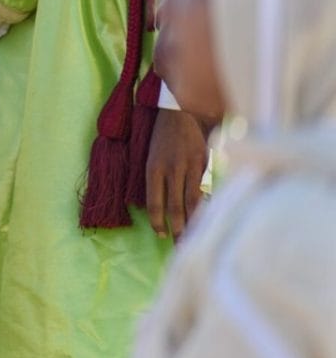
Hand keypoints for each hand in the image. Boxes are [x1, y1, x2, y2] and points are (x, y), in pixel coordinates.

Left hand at [144, 108, 208, 240]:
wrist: (181, 112)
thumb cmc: (162, 137)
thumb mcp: (152, 156)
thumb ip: (157, 181)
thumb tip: (161, 209)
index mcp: (153, 168)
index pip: (155, 203)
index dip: (158, 221)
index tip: (160, 234)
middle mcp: (171, 169)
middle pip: (174, 207)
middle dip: (178, 229)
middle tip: (180, 246)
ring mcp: (190, 167)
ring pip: (191, 202)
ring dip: (192, 222)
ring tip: (192, 238)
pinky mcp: (205, 164)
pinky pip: (205, 190)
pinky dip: (205, 206)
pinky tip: (206, 218)